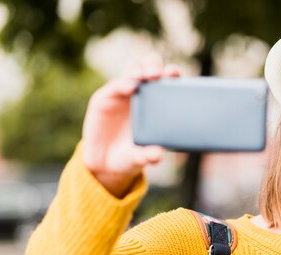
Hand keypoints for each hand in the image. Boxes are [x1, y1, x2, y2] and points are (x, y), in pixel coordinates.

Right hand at [81, 54, 179, 197]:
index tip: (175, 74)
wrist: (105, 163)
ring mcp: (123, 93)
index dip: (172, 73)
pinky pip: (115, 85)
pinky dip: (123, 83)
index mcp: (158, 102)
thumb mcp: (142, 157)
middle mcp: (141, 93)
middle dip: (154, 65)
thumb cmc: (132, 155)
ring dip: (139, 69)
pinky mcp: (106, 97)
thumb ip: (149, 156)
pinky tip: (130, 86)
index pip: (167, 80)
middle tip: (159, 73)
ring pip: (132, 70)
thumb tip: (158, 154)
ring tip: (145, 75)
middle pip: (149, 67)